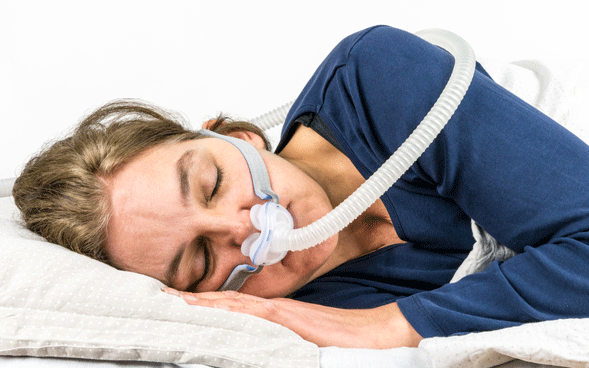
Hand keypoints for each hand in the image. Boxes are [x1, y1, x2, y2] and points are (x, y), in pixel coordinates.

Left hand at [163, 288, 421, 348]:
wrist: (374, 335)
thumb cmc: (345, 340)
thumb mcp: (305, 341)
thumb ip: (281, 338)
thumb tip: (254, 345)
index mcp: (275, 317)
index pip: (232, 308)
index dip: (204, 304)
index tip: (177, 302)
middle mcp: (272, 311)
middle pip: (225, 304)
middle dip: (192, 301)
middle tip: (160, 296)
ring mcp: (279, 313)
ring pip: (231, 305)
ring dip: (200, 302)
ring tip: (171, 299)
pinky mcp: (287, 318)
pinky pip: (250, 312)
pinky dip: (224, 307)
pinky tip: (205, 306)